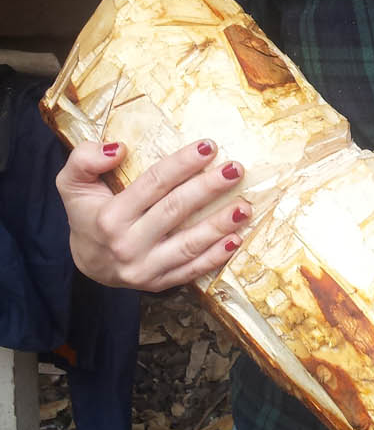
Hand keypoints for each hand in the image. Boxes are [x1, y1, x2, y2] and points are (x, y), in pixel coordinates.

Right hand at [55, 138, 251, 291]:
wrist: (88, 262)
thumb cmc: (86, 213)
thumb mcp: (72, 183)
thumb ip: (84, 159)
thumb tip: (118, 149)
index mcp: (109, 217)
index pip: (152, 184)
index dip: (182, 164)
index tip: (209, 146)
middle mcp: (127, 245)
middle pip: (175, 210)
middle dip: (208, 188)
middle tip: (235, 169)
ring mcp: (144, 269)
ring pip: (189, 244)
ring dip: (220, 225)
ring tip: (244, 206)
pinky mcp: (159, 283)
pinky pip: (192, 270)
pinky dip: (216, 257)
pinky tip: (236, 239)